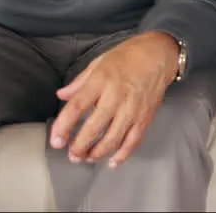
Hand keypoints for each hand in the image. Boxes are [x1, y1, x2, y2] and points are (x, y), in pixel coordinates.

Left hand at [50, 31, 179, 166]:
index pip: (77, 106)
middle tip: (72, 155)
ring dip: (98, 153)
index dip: (64, 126)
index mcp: (101, 80)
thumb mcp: (99, 62)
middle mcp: (116, 95)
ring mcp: (132, 108)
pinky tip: (112, 162)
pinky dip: (123, 154)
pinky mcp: (145, 116)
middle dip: (80, 146)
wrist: (159, 53)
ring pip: (113, 138)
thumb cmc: (128, 56)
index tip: (56, 140)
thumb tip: (61, 95)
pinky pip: (133, 140)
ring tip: (87, 158)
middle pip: (94, 127)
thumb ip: (79, 82)